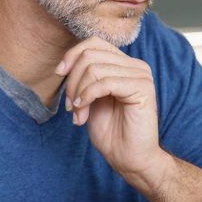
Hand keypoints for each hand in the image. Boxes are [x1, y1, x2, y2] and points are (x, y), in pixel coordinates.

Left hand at [57, 37, 165, 179]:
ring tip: (78, 114)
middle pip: (91, 54)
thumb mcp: (90, 98)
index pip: (94, 42)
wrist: (129, 158)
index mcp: (124, 64)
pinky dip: (87, 96)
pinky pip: (105, 82)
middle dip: (72, 80)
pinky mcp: (142, 88)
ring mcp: (141, 75)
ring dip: (78, 93)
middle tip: (70, 106)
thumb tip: (65, 64)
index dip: (72, 55)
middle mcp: (135, 66)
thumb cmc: (111, 132)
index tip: (59, 74)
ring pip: (95, 68)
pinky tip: (83, 113)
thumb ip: (84, 78)